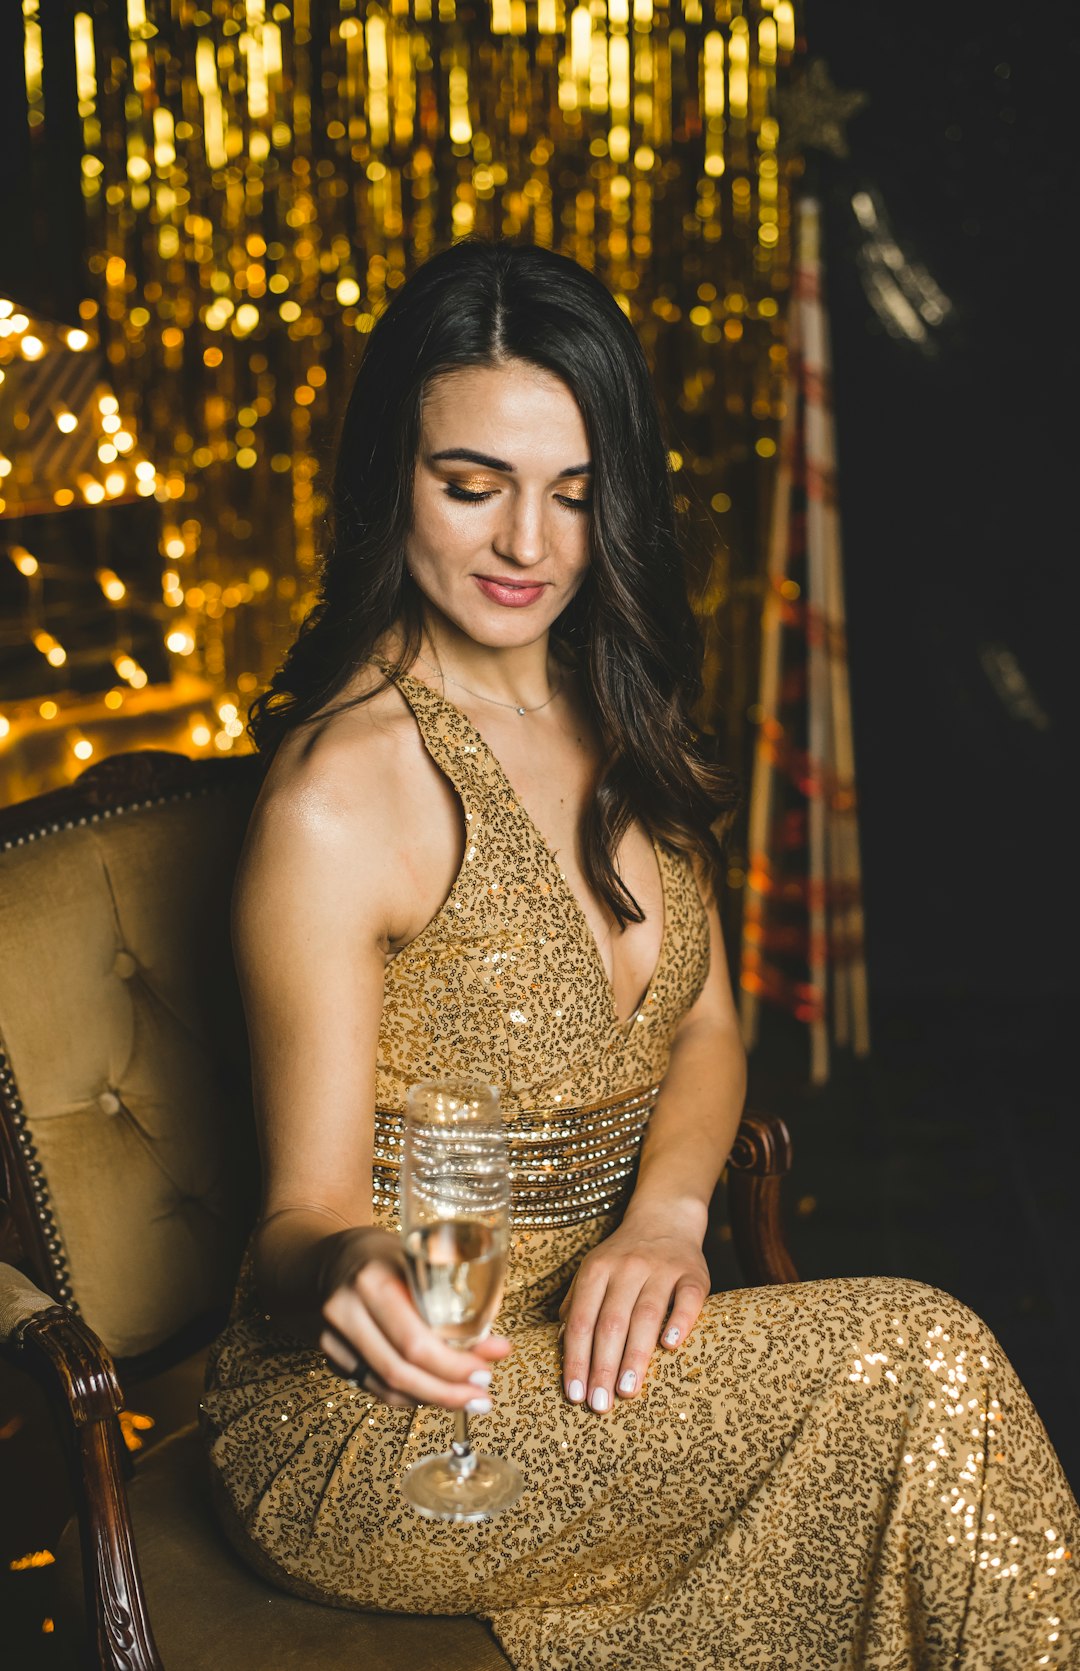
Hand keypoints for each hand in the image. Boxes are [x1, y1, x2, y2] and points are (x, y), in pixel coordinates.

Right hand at [316, 1226, 511, 1411]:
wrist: (325, 1259)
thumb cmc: (380, 1255)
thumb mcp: (416, 1258)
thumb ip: (452, 1300)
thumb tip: (497, 1347)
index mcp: (372, 1280)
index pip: (415, 1342)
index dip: (452, 1367)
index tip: (484, 1373)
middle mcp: (346, 1311)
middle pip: (399, 1372)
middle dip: (447, 1392)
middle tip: (481, 1397)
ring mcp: (332, 1337)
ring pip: (385, 1387)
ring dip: (431, 1400)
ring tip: (466, 1400)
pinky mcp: (329, 1356)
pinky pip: (373, 1386)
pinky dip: (407, 1395)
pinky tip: (434, 1394)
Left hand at [558, 1220, 708, 1412]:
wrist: (665, 1217)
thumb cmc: (623, 1256)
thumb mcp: (593, 1270)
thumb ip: (577, 1303)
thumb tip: (562, 1341)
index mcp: (597, 1269)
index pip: (582, 1320)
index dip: (576, 1359)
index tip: (574, 1394)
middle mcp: (627, 1267)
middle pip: (611, 1322)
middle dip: (603, 1367)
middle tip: (600, 1404)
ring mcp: (662, 1268)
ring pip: (646, 1314)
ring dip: (636, 1356)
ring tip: (627, 1391)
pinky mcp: (693, 1273)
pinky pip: (687, 1298)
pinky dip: (680, 1321)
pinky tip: (671, 1347)